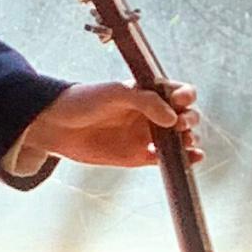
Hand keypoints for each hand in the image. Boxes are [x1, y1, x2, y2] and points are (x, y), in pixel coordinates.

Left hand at [20, 79, 198, 168]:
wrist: (58, 126)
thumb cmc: (84, 101)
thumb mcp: (114, 93)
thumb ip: (144, 101)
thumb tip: (173, 117)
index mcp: (147, 92)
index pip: (177, 91)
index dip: (185, 95)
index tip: (182, 101)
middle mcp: (151, 113)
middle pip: (184, 115)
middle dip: (190, 119)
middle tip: (180, 124)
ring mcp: (146, 135)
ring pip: (180, 138)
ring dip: (189, 140)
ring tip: (186, 142)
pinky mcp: (140, 156)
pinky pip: (166, 158)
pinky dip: (183, 159)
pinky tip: (192, 159)